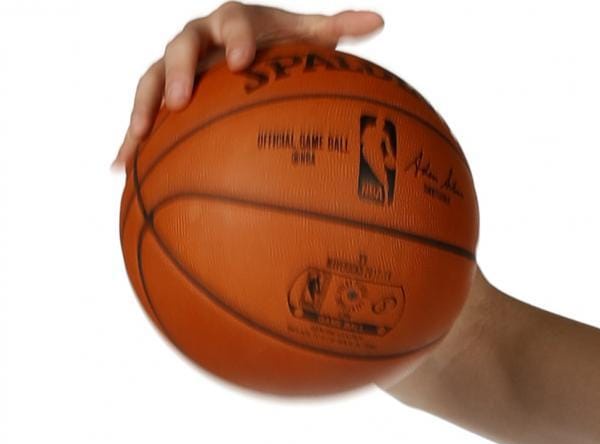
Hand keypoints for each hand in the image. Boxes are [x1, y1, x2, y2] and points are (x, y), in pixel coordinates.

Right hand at [112, 3, 384, 169]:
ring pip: (151, 80)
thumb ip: (336, 28)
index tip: (242, 60)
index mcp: (233, 22)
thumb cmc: (278, 43)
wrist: (245, 49)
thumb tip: (379, 22)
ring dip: (144, 106)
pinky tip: (122, 167)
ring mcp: (175, 66)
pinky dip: (130, 139)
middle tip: (180, 97)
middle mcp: (197, 39)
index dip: (235, 38)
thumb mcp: (306, 34)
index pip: (232, 21)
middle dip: (177, 71)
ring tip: (140, 133)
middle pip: (179, 48)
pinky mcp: (162, 93)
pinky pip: (142, 115)